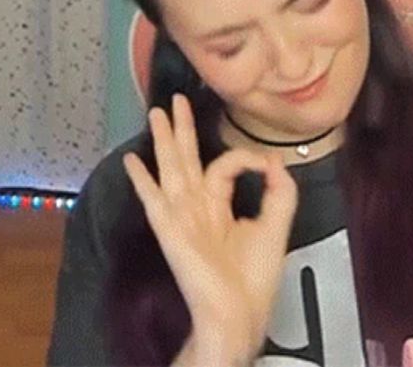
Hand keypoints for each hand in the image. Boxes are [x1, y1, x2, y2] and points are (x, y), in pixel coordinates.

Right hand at [123, 94, 298, 364]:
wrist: (237, 312)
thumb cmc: (254, 278)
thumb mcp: (276, 226)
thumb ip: (280, 191)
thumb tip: (274, 159)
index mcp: (218, 206)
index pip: (223, 166)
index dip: (245, 157)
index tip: (264, 163)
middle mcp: (197, 207)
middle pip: (187, 159)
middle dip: (181, 130)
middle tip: (176, 101)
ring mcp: (181, 216)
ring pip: (171, 169)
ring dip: (163, 141)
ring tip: (155, 113)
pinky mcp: (171, 229)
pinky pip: (154, 199)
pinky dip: (142, 180)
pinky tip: (131, 160)